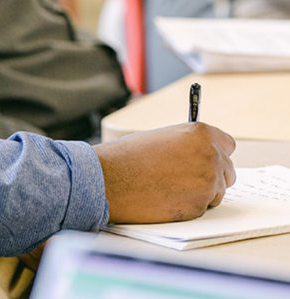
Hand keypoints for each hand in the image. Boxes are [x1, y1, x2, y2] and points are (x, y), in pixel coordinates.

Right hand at [95, 122, 235, 223]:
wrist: (112, 178)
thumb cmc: (130, 156)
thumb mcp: (161, 138)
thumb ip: (187, 144)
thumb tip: (198, 154)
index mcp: (200, 133)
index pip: (228, 144)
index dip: (216, 153)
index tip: (208, 158)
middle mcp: (210, 155)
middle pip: (228, 171)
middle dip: (212, 176)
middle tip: (186, 178)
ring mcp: (208, 182)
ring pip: (217, 192)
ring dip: (201, 193)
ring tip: (170, 187)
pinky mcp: (201, 206)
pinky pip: (203, 208)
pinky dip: (189, 206)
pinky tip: (167, 198)